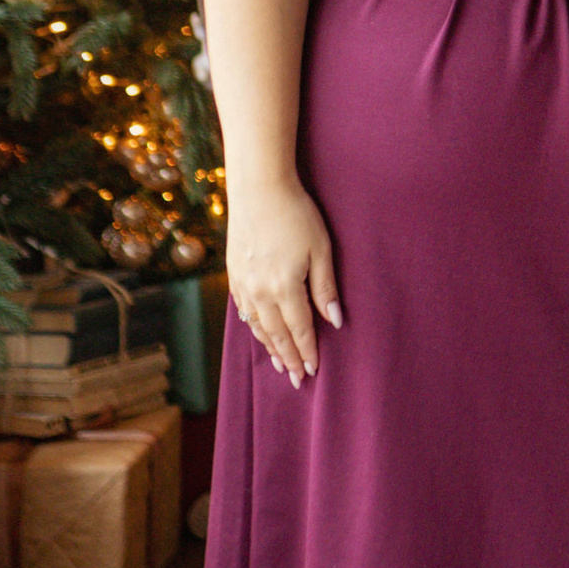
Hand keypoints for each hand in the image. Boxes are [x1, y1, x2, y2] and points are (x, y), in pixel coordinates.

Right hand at [227, 176, 342, 382]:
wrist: (258, 188)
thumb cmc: (297, 214)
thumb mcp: (321, 249)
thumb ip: (326, 288)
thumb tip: (335, 321)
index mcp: (285, 287)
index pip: (298, 329)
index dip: (307, 351)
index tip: (313, 370)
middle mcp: (260, 291)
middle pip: (277, 334)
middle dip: (288, 358)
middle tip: (297, 379)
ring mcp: (243, 283)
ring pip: (257, 325)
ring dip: (269, 347)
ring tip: (279, 364)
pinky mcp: (233, 273)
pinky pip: (243, 310)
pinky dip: (253, 326)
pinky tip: (259, 332)